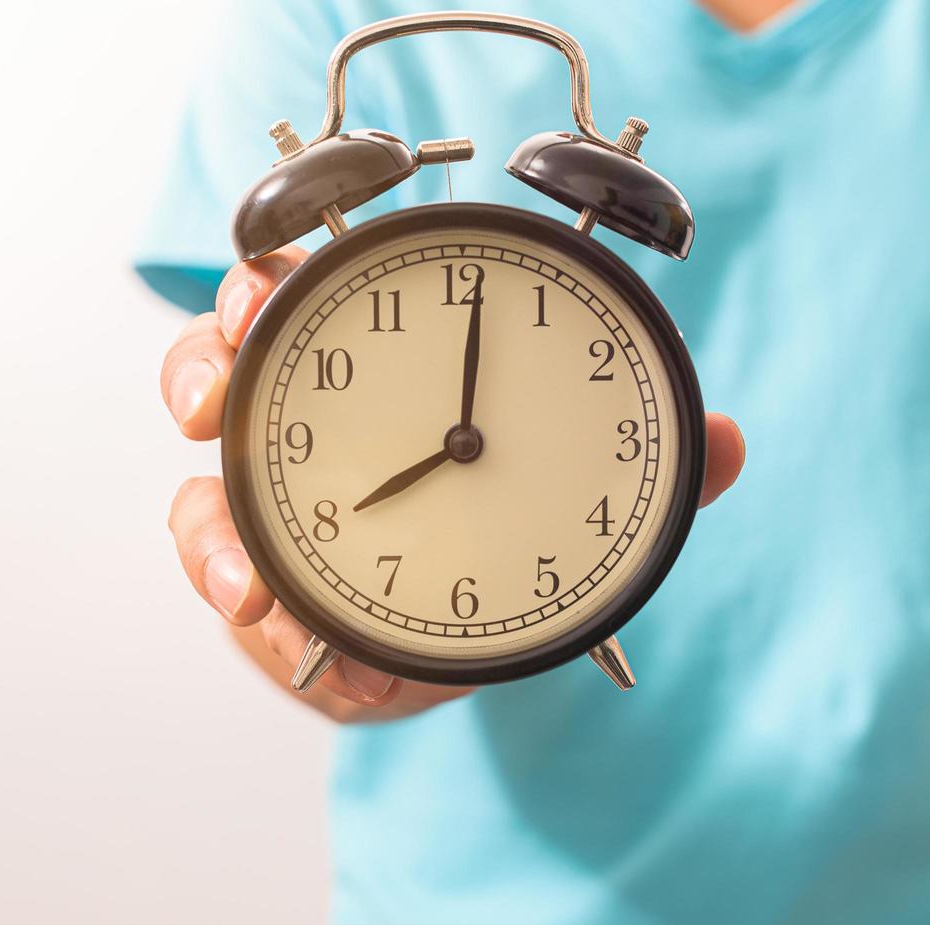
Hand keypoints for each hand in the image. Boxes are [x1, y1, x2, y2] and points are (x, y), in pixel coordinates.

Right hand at [160, 251, 746, 723]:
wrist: (469, 633)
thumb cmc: (513, 537)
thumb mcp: (582, 494)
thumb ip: (649, 466)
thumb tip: (729, 439)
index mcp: (380, 369)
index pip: (310, 296)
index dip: (272, 278)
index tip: (268, 289)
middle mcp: (307, 424)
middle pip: (222, 365)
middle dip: (201, 368)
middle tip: (211, 402)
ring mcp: (274, 508)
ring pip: (201, 489)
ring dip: (208, 534)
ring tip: (247, 586)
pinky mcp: (264, 585)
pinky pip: (230, 586)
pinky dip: (257, 618)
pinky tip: (298, 642)